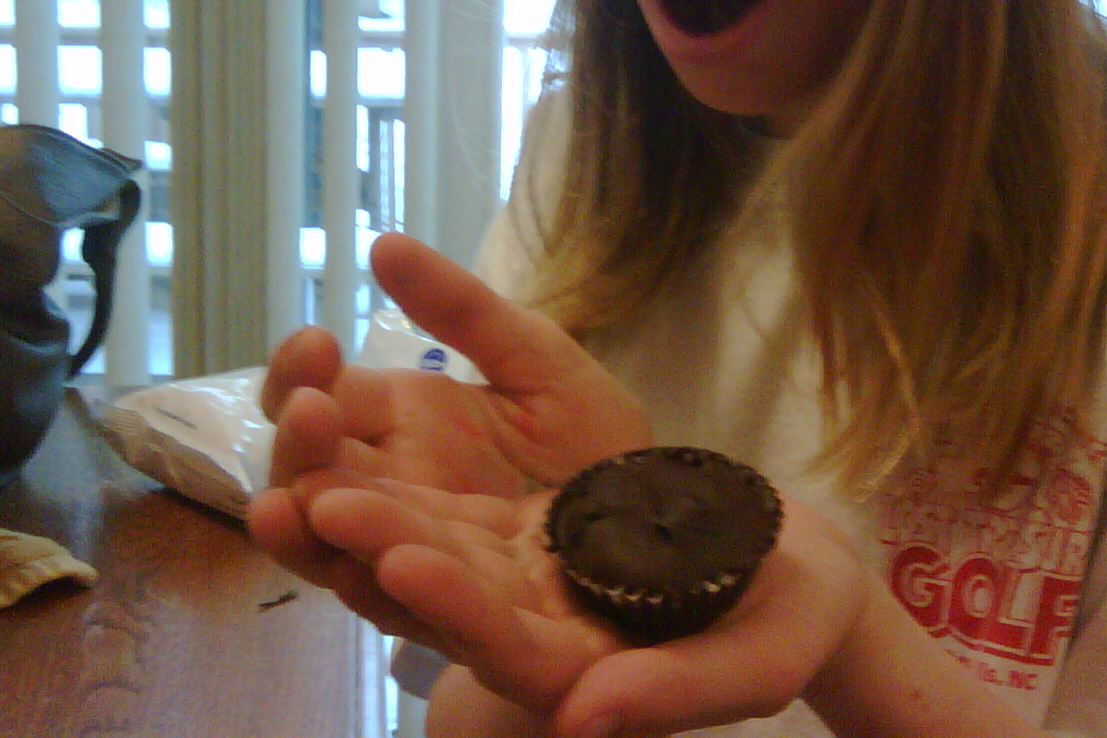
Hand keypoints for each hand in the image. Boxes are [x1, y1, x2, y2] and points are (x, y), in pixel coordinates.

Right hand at [248, 231, 651, 636]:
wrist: (663, 532)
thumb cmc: (592, 444)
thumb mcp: (536, 359)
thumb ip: (466, 308)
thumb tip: (382, 243)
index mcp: (403, 425)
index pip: (320, 397)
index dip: (301, 374)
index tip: (316, 342)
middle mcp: (392, 494)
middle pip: (310, 478)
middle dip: (297, 447)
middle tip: (311, 409)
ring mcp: (419, 561)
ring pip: (337, 554)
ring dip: (311, 530)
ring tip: (297, 502)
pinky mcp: (465, 622)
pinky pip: (418, 614)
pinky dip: (395, 590)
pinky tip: (392, 560)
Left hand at [301, 476, 870, 734]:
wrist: (787, 571)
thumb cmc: (787, 624)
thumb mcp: (757, 662)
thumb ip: (675, 691)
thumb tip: (583, 722)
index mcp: (580, 673)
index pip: (503, 651)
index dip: (453, 610)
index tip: (402, 564)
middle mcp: (528, 632)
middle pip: (442, 595)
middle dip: (382, 544)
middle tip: (320, 495)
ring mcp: (517, 577)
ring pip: (428, 537)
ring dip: (371, 496)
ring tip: (319, 435)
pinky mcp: (516, 526)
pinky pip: (449, 490)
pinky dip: (406, 449)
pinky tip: (356, 400)